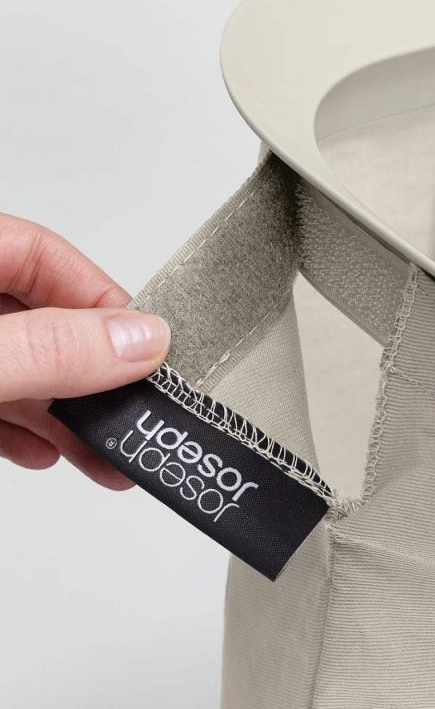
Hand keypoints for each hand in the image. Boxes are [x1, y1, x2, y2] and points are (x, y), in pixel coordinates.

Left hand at [0, 214, 169, 488]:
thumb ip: (49, 351)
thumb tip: (140, 341)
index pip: (40, 254)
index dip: (100, 298)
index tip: (146, 349)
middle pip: (35, 319)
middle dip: (88, 374)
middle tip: (134, 414)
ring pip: (14, 366)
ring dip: (61, 413)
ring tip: (104, 455)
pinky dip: (17, 427)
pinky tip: (43, 452)